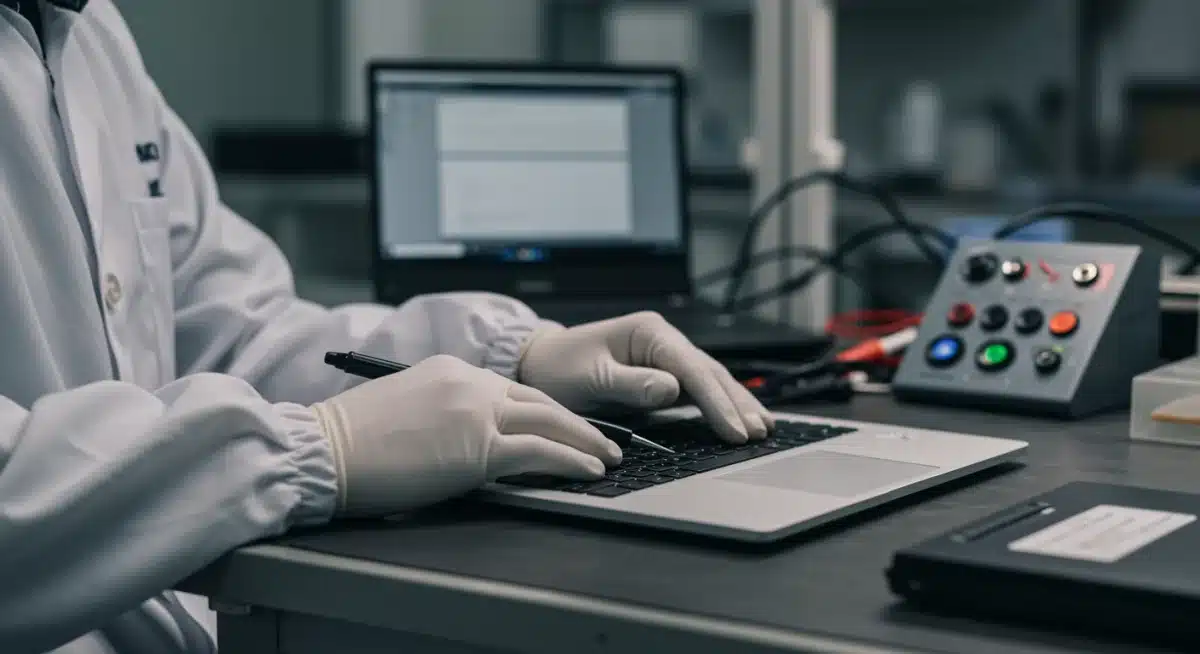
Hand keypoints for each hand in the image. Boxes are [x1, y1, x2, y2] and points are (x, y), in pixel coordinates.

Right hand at [312, 354, 621, 515]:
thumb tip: (462, 438)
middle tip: (602, 438)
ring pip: (549, 421)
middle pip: (540, 400)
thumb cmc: (352, 441)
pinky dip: (570, 461)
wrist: (325, 450)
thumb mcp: (403, 408)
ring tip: (607, 456)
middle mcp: (469, 383)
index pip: (511, 388)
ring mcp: (476, 413)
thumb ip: (441, 412)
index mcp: (451, 370)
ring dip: (585, 441)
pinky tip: (587, 470)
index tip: (564, 423)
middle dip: (576, 422)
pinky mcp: (478, 448)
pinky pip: (539, 452)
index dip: (544, 409)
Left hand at [518, 312, 771, 443]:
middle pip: (709, 373)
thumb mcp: (591, 378)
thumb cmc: (560, 368)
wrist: (539, 363)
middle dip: (736, 403)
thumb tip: (672, 390)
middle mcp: (663, 340)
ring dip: (737, 404)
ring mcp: (666, 357)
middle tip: (759, 433)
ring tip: (765, 428)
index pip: (691, 370)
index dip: (715, 401)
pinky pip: (699, 391)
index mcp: (649, 332)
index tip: (734, 429)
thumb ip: (631, 384)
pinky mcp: (664, 375)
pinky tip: (742, 419)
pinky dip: (722, 405)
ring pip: (711, 381)